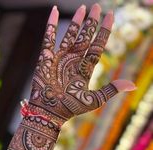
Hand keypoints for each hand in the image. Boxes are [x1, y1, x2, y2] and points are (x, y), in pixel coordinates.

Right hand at [29, 4, 135, 123]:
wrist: (49, 112)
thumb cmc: (70, 108)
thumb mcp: (93, 100)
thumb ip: (111, 90)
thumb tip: (132, 85)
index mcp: (84, 69)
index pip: (96, 46)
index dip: (104, 32)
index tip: (110, 16)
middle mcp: (73, 61)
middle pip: (85, 38)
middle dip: (91, 24)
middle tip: (97, 7)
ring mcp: (59, 59)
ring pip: (69, 36)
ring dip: (76, 22)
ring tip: (83, 9)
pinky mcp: (45, 59)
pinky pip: (48, 39)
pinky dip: (50, 26)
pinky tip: (54, 11)